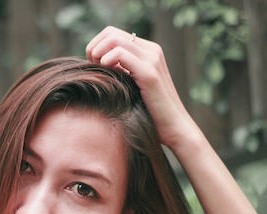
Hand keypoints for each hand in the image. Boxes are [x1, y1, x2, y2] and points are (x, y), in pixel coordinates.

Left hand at [85, 26, 203, 151]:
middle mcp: (152, 50)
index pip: (112, 33)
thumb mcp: (133, 87)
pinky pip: (120, 54)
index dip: (96, 46)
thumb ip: (121, 72)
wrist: (174, 128)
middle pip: (110, 33)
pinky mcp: (150, 73)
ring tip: (98, 73)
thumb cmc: (150, 113)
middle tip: (92, 70)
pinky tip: (107, 76)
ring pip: (114, 39)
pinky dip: (106, 62)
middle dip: (94, 49)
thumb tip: (97, 65)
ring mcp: (152, 59)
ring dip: (98, 55)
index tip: (93, 66)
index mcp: (147, 51)